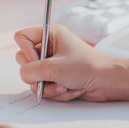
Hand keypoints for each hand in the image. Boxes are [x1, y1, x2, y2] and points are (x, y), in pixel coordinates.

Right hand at [14, 25, 128, 102]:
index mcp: (50, 34)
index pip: (21, 37)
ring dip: (49, 87)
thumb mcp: (53, 68)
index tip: (38, 60)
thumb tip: (24, 75)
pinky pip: (44, 88)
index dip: (25, 51)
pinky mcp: (56, 78)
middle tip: (52, 75)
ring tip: (65, 85)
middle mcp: (49, 48)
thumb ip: (29, 71)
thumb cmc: (87, 68)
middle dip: (39, 74)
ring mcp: (52, 64)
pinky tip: (70, 90)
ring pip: (34, 78)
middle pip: (24, 61)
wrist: (107, 83)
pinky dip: (56, 92)